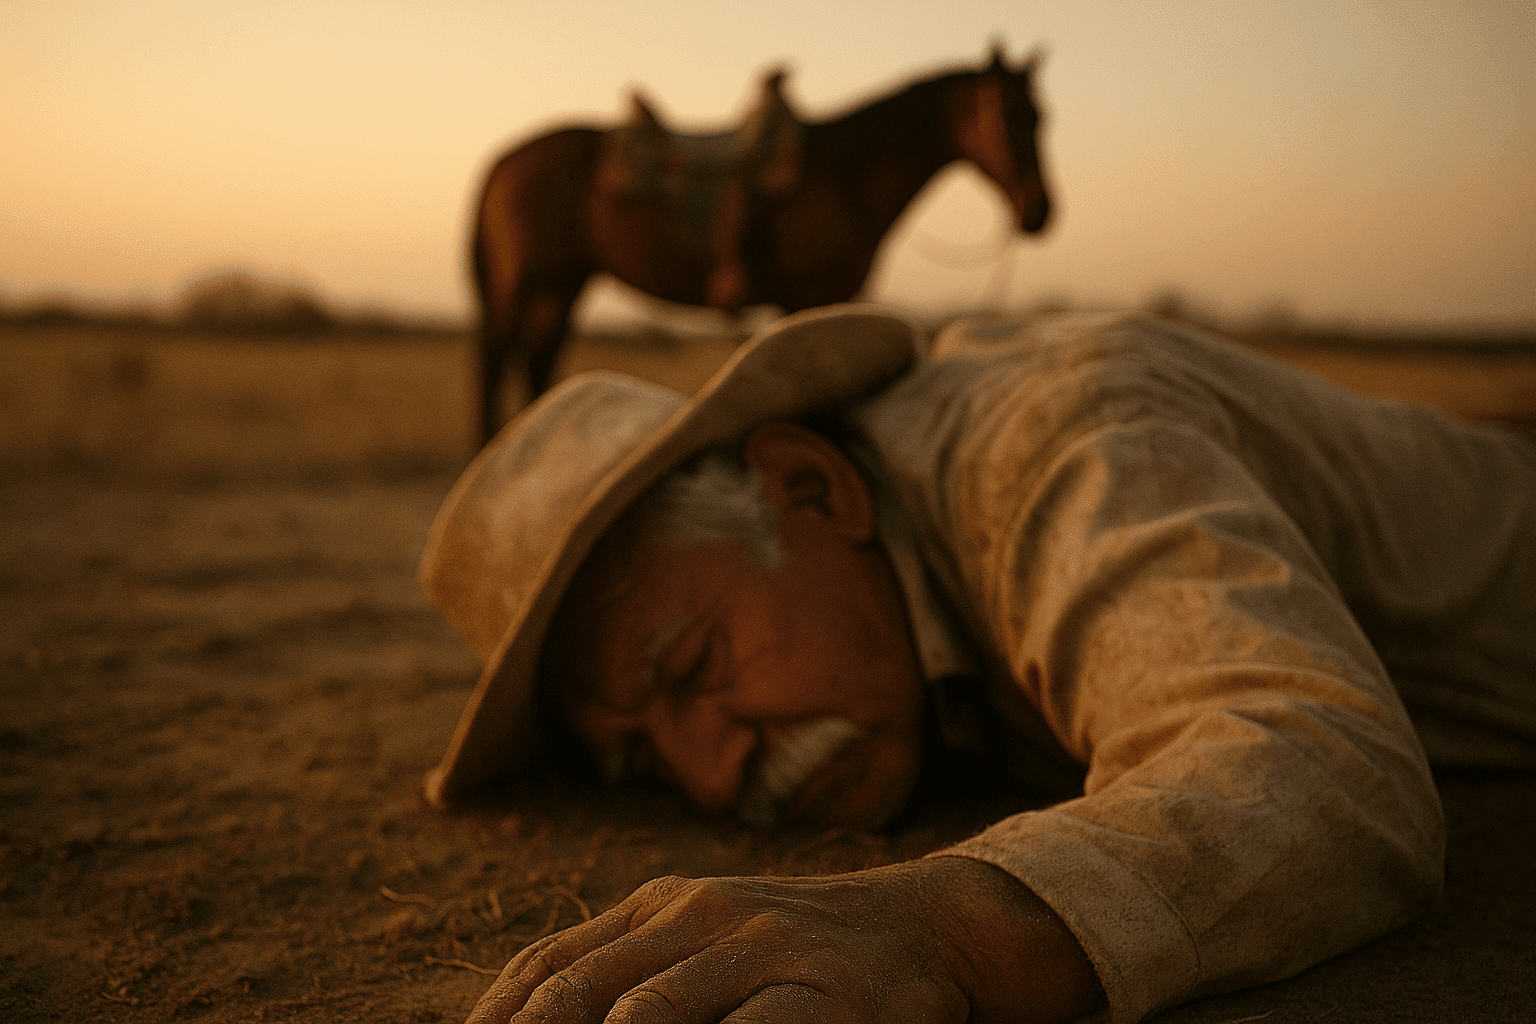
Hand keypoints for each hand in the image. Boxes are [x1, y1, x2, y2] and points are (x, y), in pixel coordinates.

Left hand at [464, 856, 1103, 1023]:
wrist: (933, 922)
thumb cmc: (801, 948)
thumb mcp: (710, 939)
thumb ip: (636, 971)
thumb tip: (537, 1013)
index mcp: (663, 905)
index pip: (552, 963)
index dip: (496, 1020)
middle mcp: (703, 917)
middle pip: (583, 993)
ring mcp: (764, 951)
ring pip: (653, 1017)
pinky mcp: (825, 995)